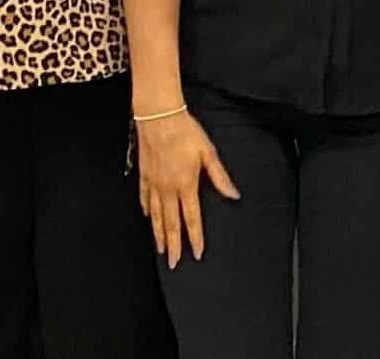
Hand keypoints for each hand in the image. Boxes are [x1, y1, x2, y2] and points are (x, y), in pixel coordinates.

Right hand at [134, 111, 239, 268]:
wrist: (159, 116)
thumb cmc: (185, 132)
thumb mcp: (208, 153)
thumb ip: (220, 177)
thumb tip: (234, 195)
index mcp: (186, 185)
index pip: (191, 219)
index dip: (194, 238)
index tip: (196, 254)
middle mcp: (168, 189)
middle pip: (170, 223)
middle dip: (172, 245)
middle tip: (173, 263)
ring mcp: (153, 183)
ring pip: (155, 215)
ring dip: (158, 234)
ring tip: (160, 249)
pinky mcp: (144, 174)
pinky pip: (144, 197)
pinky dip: (146, 210)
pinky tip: (147, 216)